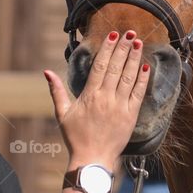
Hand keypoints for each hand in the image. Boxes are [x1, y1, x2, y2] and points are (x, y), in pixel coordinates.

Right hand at [43, 31, 150, 166]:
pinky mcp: (130, 116)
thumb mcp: (62, 113)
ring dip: (134, 58)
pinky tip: (146, 66)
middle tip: (129, 32)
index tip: (113, 35)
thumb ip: (56, 91)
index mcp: (89, 95)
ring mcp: (120, 106)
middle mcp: (106, 98)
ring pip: (129, 77)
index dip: (108, 49)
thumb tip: (46, 72)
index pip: (101, 66)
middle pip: (116, 67)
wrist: (92, 160)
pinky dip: (142, 79)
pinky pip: (138, 93)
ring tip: (138, 43)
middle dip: (123, 48)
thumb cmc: (75, 137)